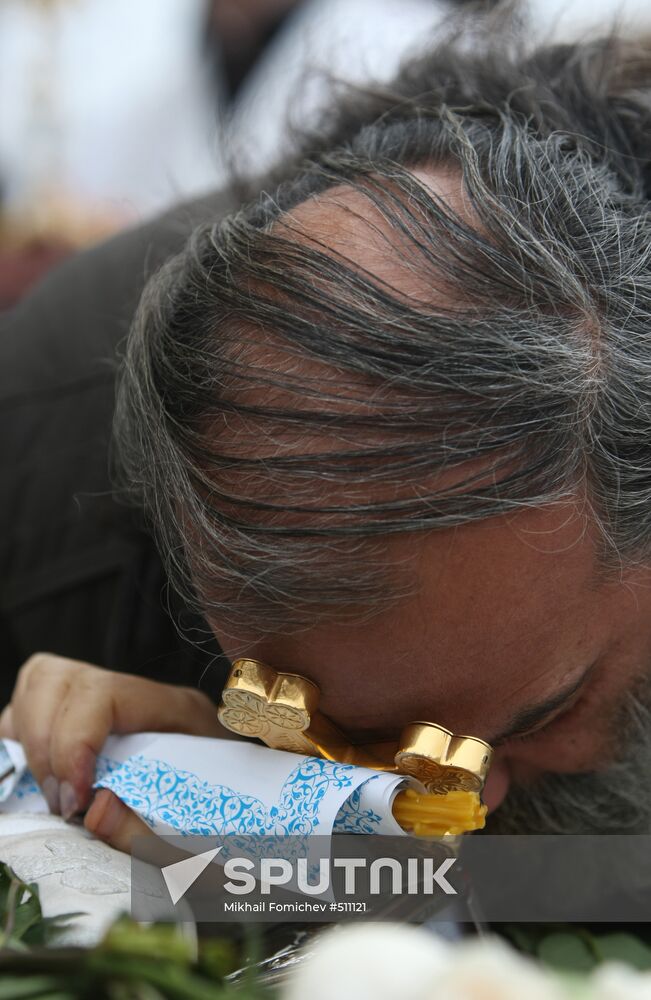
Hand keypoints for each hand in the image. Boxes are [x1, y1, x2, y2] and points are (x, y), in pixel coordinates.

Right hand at [0, 653, 226, 850]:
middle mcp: (134, 693)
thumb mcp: (198, 830)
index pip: (103, 695)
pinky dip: (23, 742)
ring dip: (30, 741)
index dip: (74, 743)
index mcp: (175, 707)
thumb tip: (91, 812)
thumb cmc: (222, 820)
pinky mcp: (76, 717)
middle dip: (45, 747)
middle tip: (63, 804)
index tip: (74, 799)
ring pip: (38, 687)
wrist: (243, 813)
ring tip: (54, 794)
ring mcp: (102, 699)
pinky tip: (42, 780)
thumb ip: (144, 831)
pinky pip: (27, 710)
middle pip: (57, 680)